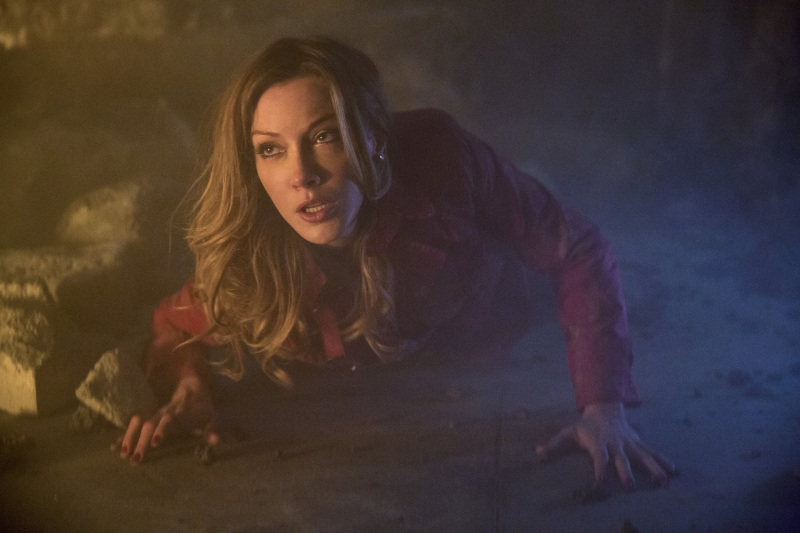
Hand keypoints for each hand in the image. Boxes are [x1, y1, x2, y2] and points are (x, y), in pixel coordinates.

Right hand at [116, 374, 219, 464]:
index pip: (169, 420)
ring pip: (138, 423)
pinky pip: (133, 425)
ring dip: (129, 437)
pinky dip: (124, 435)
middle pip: (149, 424)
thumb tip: (217, 441)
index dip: (162, 430)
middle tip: (135, 458)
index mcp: (179, 413)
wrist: (192, 386)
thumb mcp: (212, 417)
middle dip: (141, 440)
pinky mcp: (148, 416)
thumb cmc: (202, 407)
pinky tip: (113, 447)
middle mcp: (164, 413)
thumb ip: (213, 429)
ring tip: (121, 453)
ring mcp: (154, 413)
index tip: (155, 442)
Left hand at [535, 402, 676, 489]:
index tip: (600, 481)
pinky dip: (665, 461)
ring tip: (664, 482)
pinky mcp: (639, 444)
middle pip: (622, 460)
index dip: (599, 468)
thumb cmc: (586, 426)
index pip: (599, 457)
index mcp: (599, 443)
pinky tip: (676, 472)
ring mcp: (630, 444)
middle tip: (630, 487)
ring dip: (654, 468)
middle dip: (626, 472)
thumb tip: (538, 452)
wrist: (605, 409)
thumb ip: (555, 444)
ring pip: (643, 456)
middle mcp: (616, 444)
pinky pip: (653, 453)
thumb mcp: (569, 432)